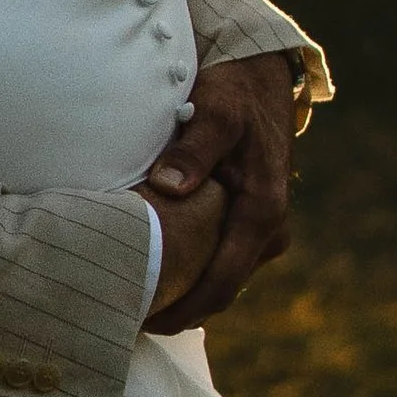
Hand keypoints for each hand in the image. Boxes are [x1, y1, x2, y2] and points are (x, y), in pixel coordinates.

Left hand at [137, 51, 297, 333]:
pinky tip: (154, 269)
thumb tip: (169, 187)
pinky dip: (191, 270)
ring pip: (220, 276)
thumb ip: (194, 150)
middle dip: (179, 310)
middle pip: (220, 289)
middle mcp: (268, 229)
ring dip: (185, 292)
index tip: (145, 322)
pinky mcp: (249, 220)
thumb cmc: (235, 92)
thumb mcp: (215, 112)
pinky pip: (220, 258)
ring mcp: (261, 228)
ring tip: (134, 301)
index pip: (222, 282)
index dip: (184, 308)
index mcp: (263, 210)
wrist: (262, 74)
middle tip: (127, 320)